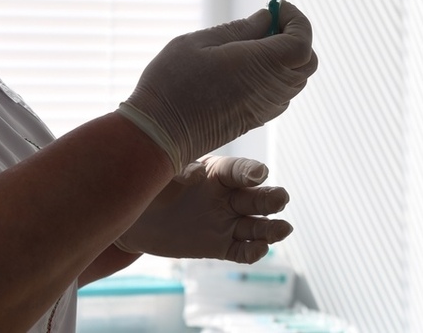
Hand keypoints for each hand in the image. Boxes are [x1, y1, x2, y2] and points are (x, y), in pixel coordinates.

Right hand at [116, 1, 317, 170]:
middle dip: (294, 36)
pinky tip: (243, 68)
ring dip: (283, 56)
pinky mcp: (257, 119)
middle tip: (264, 24)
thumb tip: (266, 19)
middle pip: (306, 60)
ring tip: (248, 45)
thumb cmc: (173, 84)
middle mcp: (272, 89)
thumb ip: (240, 29)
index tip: (274, 8)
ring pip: (296, 78)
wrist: (161, 134)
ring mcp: (266, 108)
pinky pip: (280, 92)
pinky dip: (273, 75)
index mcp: (262, 65)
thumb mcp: (200, 42)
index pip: (303, 40)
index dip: (295, 19)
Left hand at [116, 156, 291, 263]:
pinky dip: (252, 252)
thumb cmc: (152, 187)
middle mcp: (227, 196)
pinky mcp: (220, 246)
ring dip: (271, 228)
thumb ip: (179, 173)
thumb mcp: (162, 175)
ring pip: (255, 226)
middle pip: (255, 197)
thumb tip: (196, 176)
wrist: (137, 219)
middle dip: (270, 198)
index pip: (238, 170)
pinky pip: (241, 250)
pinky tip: (259, 250)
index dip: (250, 171)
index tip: (259, 174)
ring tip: (284, 230)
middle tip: (281, 199)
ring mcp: (226, 222)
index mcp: (216, 172)